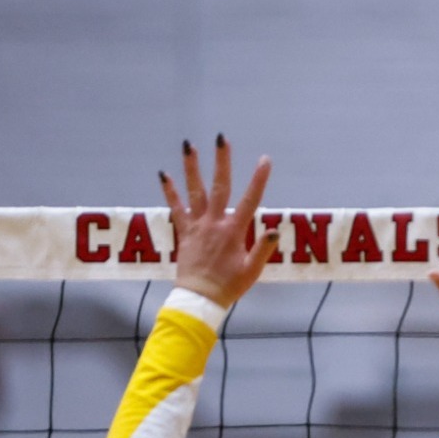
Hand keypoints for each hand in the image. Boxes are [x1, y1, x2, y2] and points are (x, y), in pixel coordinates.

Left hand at [160, 135, 278, 306]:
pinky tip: (163, 174)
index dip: (259, 179)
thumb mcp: (252, 270)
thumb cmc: (230, 286)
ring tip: (189, 146)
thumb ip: (263, 249)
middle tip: (221, 139)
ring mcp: (197, 226)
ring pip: (194, 191)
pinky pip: (175, 208)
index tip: (265, 160)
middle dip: (221, 162)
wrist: (199, 299)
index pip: (250, 200)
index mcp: (234, 231)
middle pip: (219, 187)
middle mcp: (214, 223)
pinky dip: (169, 191)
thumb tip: (275, 229)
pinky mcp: (184, 232)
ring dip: (191, 168)